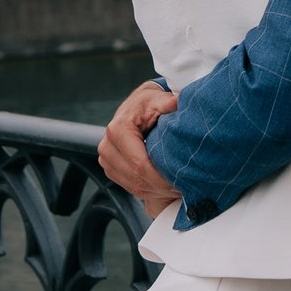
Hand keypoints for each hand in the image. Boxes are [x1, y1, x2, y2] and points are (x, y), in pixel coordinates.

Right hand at [97, 81, 180, 211]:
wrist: (138, 107)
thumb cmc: (149, 103)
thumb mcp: (158, 99)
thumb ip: (167, 102)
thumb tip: (176, 102)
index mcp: (118, 129)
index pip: (140, 164)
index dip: (161, 177)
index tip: (180, 179)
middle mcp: (107, 146)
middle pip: (136, 178)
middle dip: (161, 186)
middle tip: (183, 186)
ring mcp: (106, 159)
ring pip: (134, 186)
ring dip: (156, 191)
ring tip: (177, 187)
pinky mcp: (111, 168)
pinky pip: (130, 187)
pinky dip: (149, 190)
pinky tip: (165, 187)